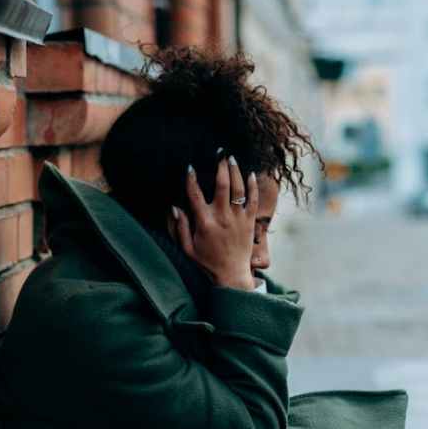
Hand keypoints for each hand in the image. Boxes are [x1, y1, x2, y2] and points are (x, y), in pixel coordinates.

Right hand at [172, 155, 258, 290]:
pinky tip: (250, 174)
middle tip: (219, 153)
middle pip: (222, 185)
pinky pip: (253, 200)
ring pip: (238, 189)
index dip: (191, 180)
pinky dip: (253, 186)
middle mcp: (222, 218)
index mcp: (204, 223)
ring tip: (231, 158)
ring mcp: (238, 219)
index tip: (189, 167)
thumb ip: (180, 228)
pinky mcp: (249, 222)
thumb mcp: (187, 248)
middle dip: (220, 167)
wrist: (231, 275)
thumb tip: (174, 208)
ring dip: (235, 171)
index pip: (195, 195)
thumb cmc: (207, 262)